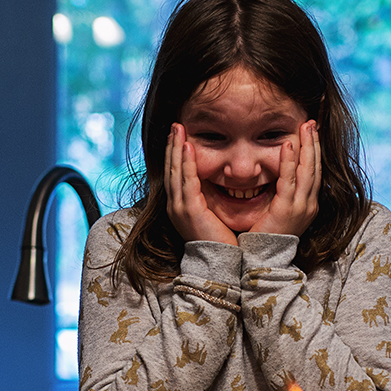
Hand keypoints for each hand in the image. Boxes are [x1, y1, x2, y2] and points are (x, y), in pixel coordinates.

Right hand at [163, 123, 236, 245]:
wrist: (219, 265)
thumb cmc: (219, 242)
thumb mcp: (210, 216)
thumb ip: (208, 199)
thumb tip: (213, 184)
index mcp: (180, 207)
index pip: (175, 174)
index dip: (175, 154)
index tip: (177, 136)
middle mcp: (175, 205)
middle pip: (170, 169)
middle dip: (172, 146)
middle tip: (174, 125)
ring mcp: (179, 208)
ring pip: (175, 172)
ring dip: (176, 148)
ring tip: (178, 129)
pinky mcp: (189, 210)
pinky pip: (186, 181)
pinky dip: (186, 163)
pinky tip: (188, 147)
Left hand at [250, 119, 320, 238]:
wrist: (262, 262)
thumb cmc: (265, 238)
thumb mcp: (278, 213)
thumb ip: (281, 195)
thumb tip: (278, 179)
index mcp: (307, 205)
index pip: (314, 173)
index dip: (314, 152)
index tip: (312, 133)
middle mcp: (309, 205)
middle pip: (316, 168)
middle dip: (314, 143)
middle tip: (312, 122)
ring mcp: (300, 208)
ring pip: (308, 171)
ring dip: (307, 146)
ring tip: (305, 126)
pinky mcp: (287, 210)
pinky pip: (290, 181)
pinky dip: (291, 161)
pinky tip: (289, 144)